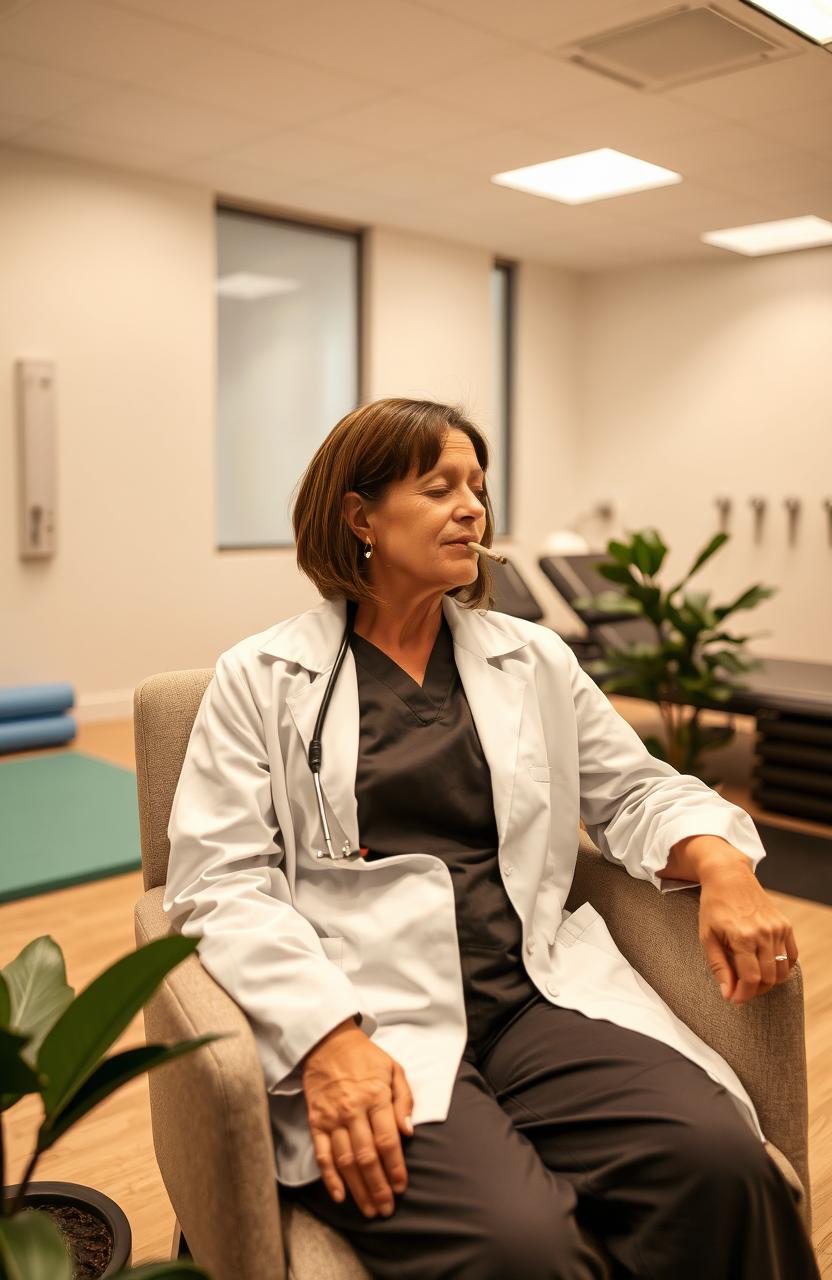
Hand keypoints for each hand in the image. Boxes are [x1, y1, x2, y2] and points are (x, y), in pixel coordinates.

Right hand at [301, 1018, 413, 1217]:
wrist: (327, 1043)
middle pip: (367, 1156)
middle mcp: (353, 1110)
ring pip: (345, 1160)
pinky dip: (329, 1177)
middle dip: (379, 1186)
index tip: (402, 1187)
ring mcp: (332, 1118)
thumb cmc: (365, 1057)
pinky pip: (322, 1154)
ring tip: (369, 1209)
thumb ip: (404, 1100)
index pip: (387, 1140)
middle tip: (387, 1209)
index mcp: (375, 1096)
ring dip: (358, 1188)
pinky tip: (339, 1196)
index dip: (395, 1167)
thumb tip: (408, 1132)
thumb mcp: (394, 1069)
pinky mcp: (316, 1121)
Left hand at [698, 862, 797, 1004]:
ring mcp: (778, 929)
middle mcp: (764, 933)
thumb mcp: (707, 936)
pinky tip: (767, 968)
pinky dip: (782, 968)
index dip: (743, 994)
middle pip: (768, 978)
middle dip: (754, 991)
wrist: (729, 877)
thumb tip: (728, 994)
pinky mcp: (785, 925)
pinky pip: (791, 957)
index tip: (734, 999)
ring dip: (768, 983)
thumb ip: (719, 967)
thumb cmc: (714, 906)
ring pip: (781, 971)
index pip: (751, 979)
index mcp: (742, 937)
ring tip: (752, 981)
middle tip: (741, 991)